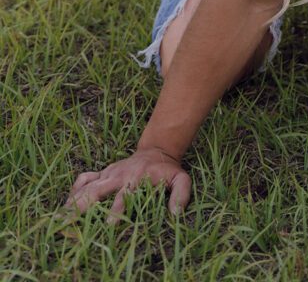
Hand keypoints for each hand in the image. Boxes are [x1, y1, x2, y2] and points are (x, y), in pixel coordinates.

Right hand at [62, 147, 190, 219]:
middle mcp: (119, 176)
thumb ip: (181, 194)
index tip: (109, 225)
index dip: (117, 210)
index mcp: (136, 180)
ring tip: (59, 217)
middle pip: (98, 191)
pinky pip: (85, 178)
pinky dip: (74, 188)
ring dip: (73, 201)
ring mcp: (109, 173)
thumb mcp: (181, 179)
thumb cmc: (168, 170)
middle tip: (70, 222)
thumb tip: (176, 214)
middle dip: (84, 207)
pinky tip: (66, 202)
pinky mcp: (104, 172)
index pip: (124, 197)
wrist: (157, 150)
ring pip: (87, 186)